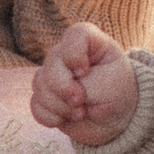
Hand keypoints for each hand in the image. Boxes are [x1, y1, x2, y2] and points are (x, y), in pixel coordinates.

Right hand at [30, 21, 139, 146]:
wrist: (117, 118)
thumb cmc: (118, 94)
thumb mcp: (109, 86)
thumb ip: (84, 86)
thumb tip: (57, 95)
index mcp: (90, 43)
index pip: (75, 35)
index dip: (74, 55)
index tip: (85, 72)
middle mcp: (66, 55)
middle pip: (51, 64)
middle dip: (64, 88)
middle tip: (81, 101)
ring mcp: (53, 75)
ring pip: (40, 85)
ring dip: (59, 106)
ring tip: (80, 113)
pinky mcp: (45, 96)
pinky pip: (36, 105)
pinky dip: (50, 116)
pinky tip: (65, 119)